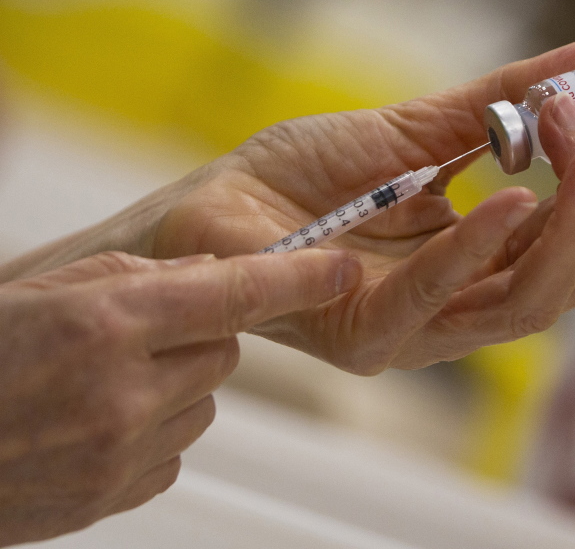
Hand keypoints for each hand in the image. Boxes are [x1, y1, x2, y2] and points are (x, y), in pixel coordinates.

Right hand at [0, 249, 359, 545]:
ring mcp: (121, 450)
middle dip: (200, 335)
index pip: (232, 292)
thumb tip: (214, 277)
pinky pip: (175, 450)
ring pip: (204, 401)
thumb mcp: (47, 288)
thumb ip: (138, 279)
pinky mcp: (116, 494)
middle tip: (139, 334)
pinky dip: (154, 432)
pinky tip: (97, 424)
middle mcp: (122, 388)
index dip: (296, 276)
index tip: (340, 267)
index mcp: (104, 321)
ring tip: (103, 383)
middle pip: (225, 350)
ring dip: (175, 385)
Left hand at [150, 38, 574, 373]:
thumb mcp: (418, 128)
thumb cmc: (308, 178)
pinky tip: (513, 199)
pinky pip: (437, 299)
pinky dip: (478, 248)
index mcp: (485, 260)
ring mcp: (420, 330)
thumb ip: (504, 103)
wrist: (210, 209)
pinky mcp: (366, 337)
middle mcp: (465, 303)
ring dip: (569, 225)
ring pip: (530, 301)